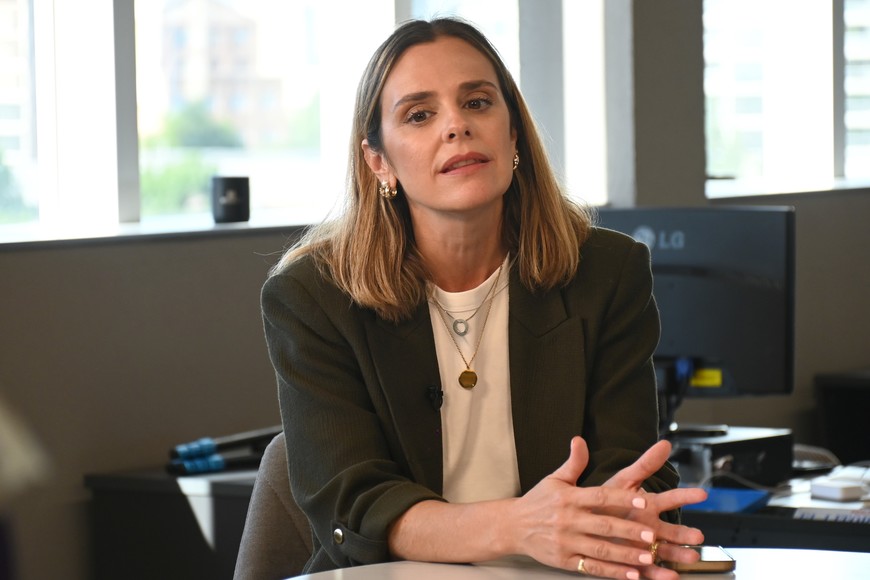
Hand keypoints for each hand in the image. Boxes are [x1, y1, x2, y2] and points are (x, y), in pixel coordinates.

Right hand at [512, 437, 667, 579]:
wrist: (512, 526)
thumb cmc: (538, 500)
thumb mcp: (554, 479)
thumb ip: (573, 463)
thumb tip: (579, 440)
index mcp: (568, 497)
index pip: (599, 497)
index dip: (622, 499)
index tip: (644, 500)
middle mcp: (567, 520)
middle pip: (603, 525)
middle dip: (628, 530)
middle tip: (651, 534)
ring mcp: (565, 542)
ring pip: (600, 549)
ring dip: (624, 554)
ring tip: (647, 556)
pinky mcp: (564, 560)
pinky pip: (592, 567)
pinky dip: (612, 572)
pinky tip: (631, 574)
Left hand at [603, 439, 707, 579]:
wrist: (590, 521)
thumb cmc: (608, 499)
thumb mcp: (624, 480)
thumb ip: (644, 464)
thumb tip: (664, 443)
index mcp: (649, 505)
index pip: (671, 498)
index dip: (685, 495)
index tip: (701, 493)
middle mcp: (651, 526)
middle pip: (672, 530)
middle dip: (685, 533)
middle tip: (698, 536)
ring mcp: (645, 545)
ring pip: (666, 551)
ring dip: (679, 554)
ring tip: (691, 557)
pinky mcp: (636, 562)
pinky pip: (649, 570)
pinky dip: (660, 574)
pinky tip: (671, 577)